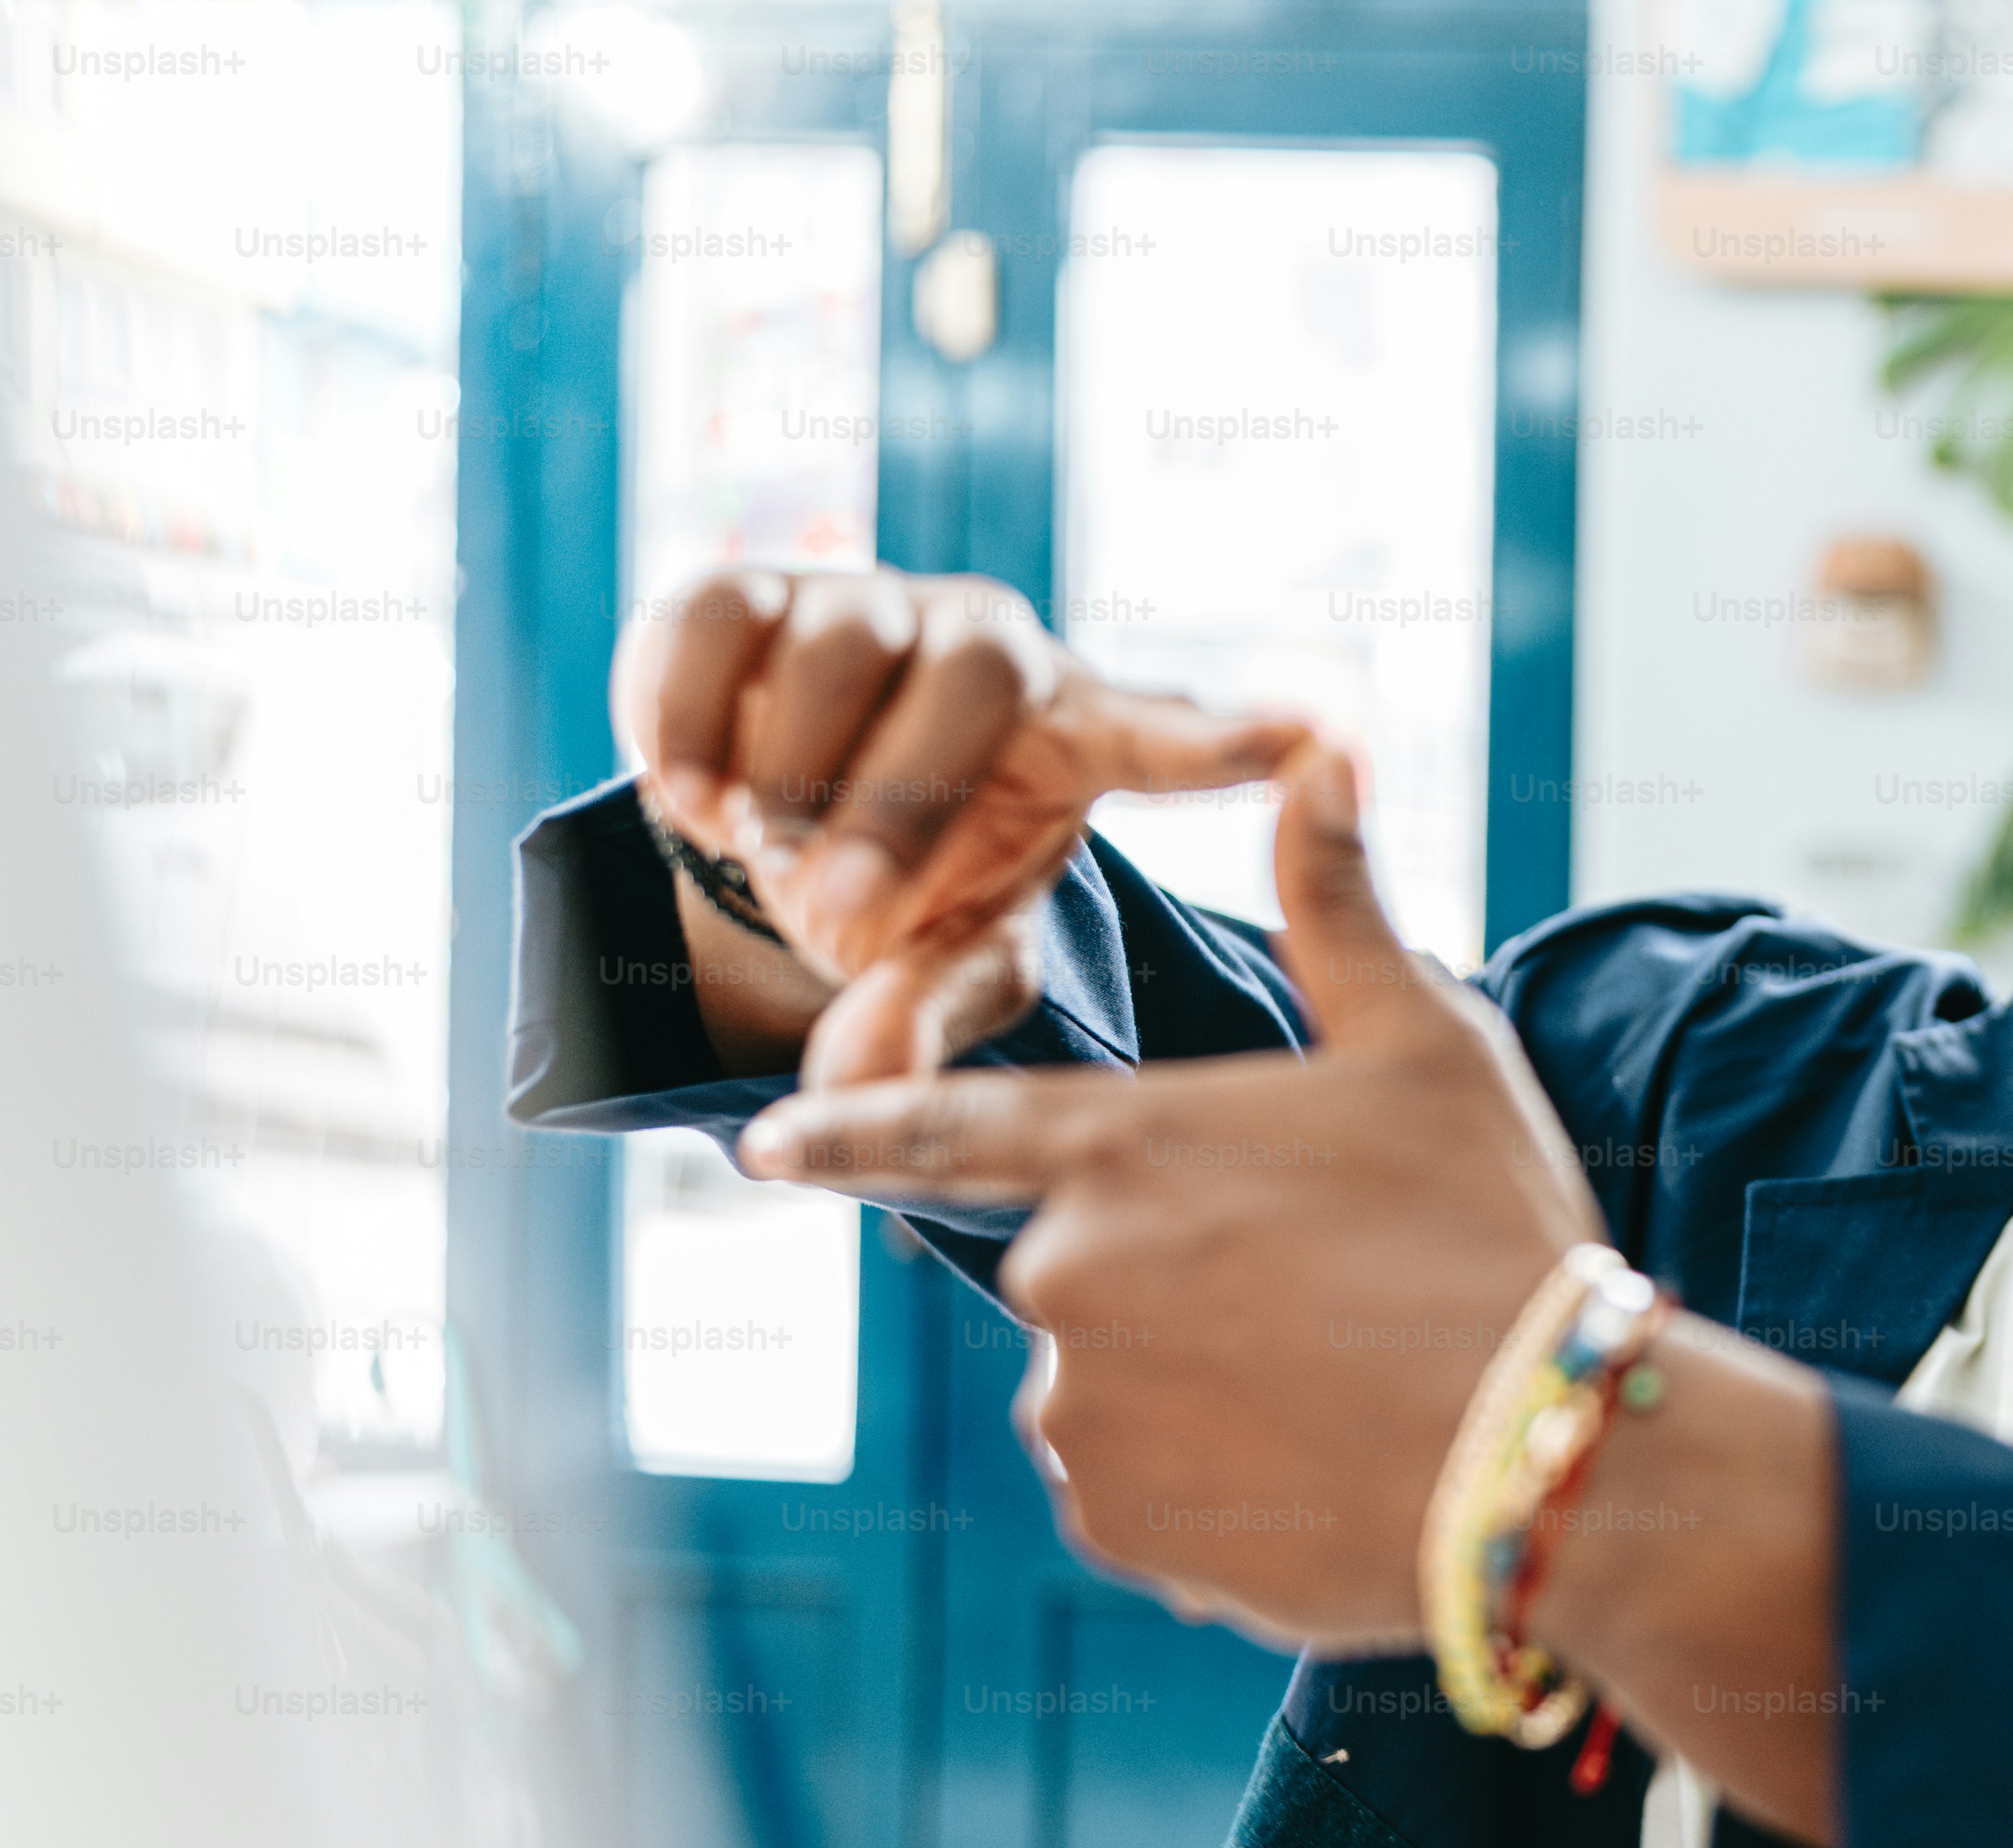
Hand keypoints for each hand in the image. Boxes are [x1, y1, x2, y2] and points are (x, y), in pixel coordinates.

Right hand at [613, 566, 1312, 1085]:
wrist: (776, 814)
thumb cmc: (905, 883)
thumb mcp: (938, 958)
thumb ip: (919, 1014)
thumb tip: (855, 1094)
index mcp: (1074, 730)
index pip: (1171, 732)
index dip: (1233, 737)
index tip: (1319, 736)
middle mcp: (988, 643)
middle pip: (975, 679)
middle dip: (902, 805)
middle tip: (845, 917)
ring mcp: (870, 600)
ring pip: (843, 646)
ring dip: (797, 775)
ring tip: (770, 861)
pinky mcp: (747, 589)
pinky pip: (718, 625)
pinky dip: (693, 721)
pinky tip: (695, 803)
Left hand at [737, 734, 1606, 1641]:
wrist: (1551, 1456)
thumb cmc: (1494, 1232)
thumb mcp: (1429, 1046)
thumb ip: (1339, 907)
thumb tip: (1326, 745)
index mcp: (1126, 1146)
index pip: (937, 1129)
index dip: (843, 1135)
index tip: (761, 1150)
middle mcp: (1070, 1276)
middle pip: (1080, 1276)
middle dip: (1177, 1289)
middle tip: (1318, 1306)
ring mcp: (1085, 1411)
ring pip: (1110, 1393)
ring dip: (1196, 1394)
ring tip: (1336, 1395)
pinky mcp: (1122, 1523)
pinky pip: (1141, 1497)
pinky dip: (1214, 1492)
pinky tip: (1320, 1475)